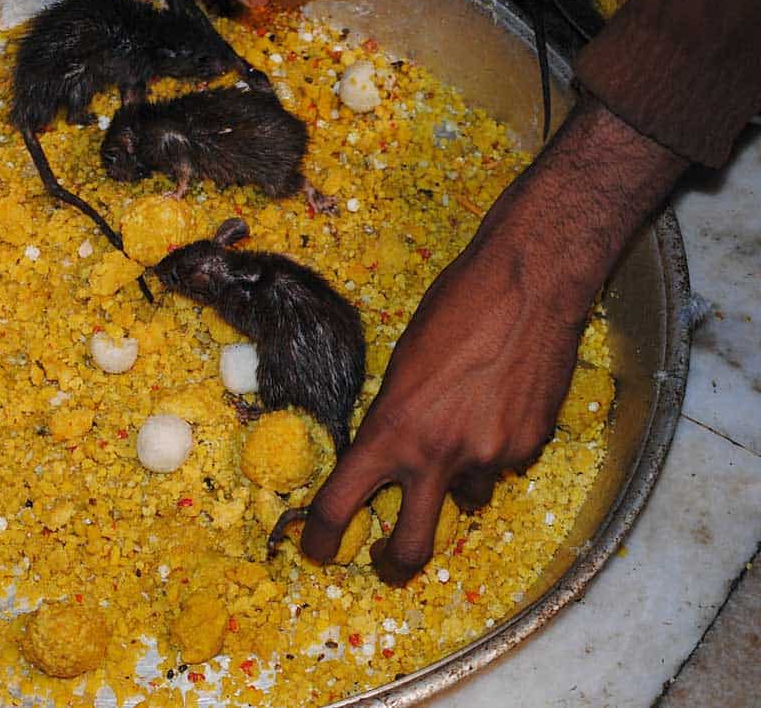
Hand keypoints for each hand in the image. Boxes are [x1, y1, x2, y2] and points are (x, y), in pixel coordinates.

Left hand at [299, 234, 586, 583]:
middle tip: (387, 562)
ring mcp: (488, 456)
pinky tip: (503, 403)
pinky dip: (498, 447)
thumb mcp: (404, 365)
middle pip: (410, 545)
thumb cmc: (456, 309)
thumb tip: (393, 451)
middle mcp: (436, 454)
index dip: (322, 537)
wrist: (529, 286)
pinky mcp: (529, 447)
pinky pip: (505, 464)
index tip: (319, 549)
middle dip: (395, 563)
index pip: (340, 502)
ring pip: (468, 498)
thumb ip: (395, 417)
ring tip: (469, 425)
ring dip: (460, 479)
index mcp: (390, 429)